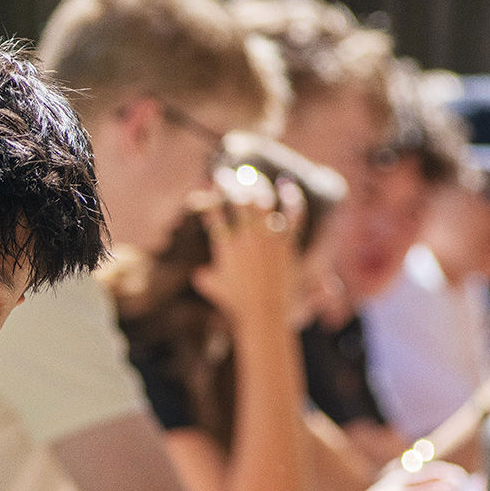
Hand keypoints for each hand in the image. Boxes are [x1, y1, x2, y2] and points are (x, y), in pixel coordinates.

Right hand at [189, 169, 302, 334]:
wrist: (263, 314)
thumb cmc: (237, 304)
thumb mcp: (216, 289)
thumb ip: (205, 278)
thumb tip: (197, 273)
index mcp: (225, 247)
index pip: (213, 215)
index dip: (208, 199)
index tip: (207, 190)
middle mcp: (245, 238)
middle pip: (236, 201)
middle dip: (229, 184)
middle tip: (226, 177)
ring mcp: (267, 240)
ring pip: (262, 203)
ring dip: (257, 188)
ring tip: (253, 180)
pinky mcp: (286, 245)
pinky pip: (291, 217)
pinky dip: (291, 201)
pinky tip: (289, 189)